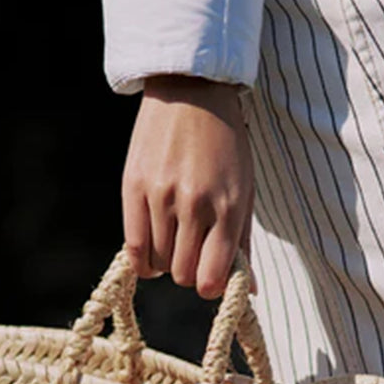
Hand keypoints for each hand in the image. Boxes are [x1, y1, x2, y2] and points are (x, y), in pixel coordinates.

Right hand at [122, 75, 254, 299]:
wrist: (191, 91)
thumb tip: (250, 291)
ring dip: (167, 262)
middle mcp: (195, 204)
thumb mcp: (245, 190)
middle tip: (192, 255)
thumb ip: (243, 243)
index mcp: (228, 207)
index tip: (210, 277)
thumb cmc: (225, 145)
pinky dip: (143, 260)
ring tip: (174, 242)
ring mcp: (161, 196)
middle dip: (188, 273)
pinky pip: (133, 246)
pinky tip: (152, 254)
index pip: (212, 277)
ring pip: (159, 263)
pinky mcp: (133, 187)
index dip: (210, 287)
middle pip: (183, 274)